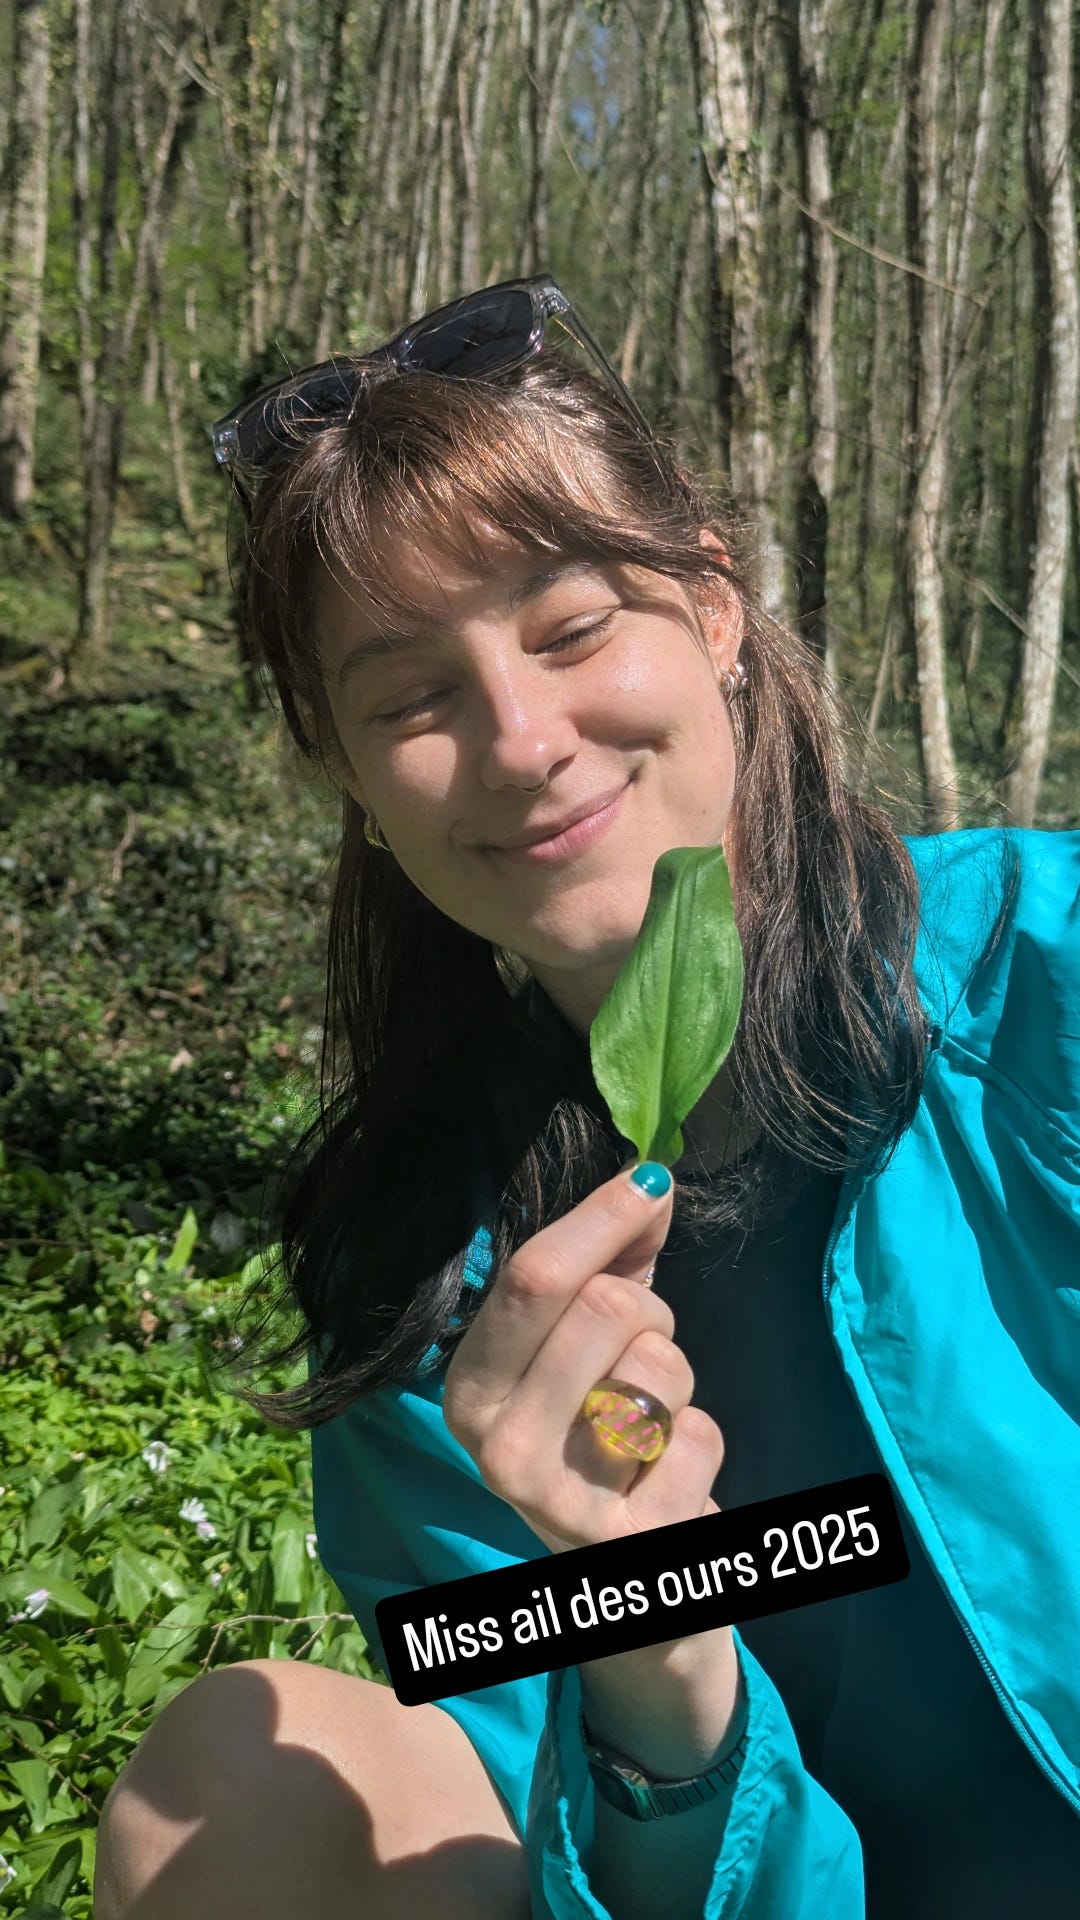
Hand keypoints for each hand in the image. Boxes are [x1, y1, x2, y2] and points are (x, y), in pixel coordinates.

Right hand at [442, 1164, 724, 1557]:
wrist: (621, 1574)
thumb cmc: (596, 1431)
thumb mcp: (584, 1344)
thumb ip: (610, 1259)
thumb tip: (650, 1179)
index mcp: (470, 1389)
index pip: (532, 1279)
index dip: (600, 1218)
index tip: (648, 1181)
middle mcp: (498, 1450)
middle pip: (606, 1308)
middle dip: (649, 1311)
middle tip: (637, 1352)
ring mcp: (561, 1503)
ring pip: (660, 1366)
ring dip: (675, 1378)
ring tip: (646, 1417)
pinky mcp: (629, 1542)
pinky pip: (700, 1434)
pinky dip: (699, 1440)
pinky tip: (665, 1473)